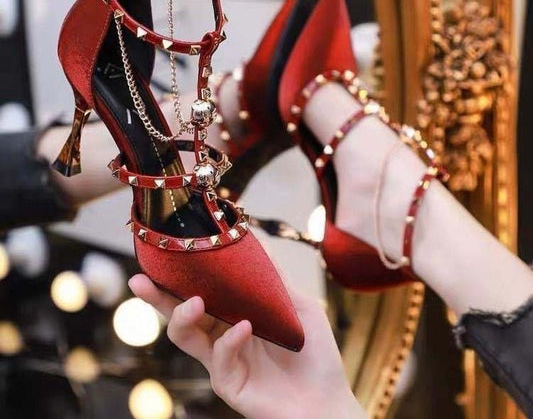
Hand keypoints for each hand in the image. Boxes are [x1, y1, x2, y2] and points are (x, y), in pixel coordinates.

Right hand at [129, 274, 365, 418]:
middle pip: (180, 313)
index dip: (181, 277)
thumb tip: (257, 240)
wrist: (328, 400)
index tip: (164, 256)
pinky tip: (246, 328)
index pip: (201, 291)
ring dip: (183, 315)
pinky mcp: (227, 383)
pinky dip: (229, 340)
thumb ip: (274, 277)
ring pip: (184, 336)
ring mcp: (222, 360)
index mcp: (234, 314)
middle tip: (141, 280)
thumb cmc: (314, 353)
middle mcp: (221, 335)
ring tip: (196, 301)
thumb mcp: (297, 305)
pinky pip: (217, 358)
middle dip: (158, 297)